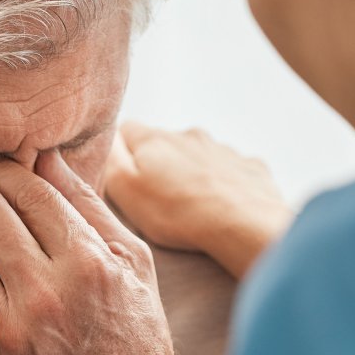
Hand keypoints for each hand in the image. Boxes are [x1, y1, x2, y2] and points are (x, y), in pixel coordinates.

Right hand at [104, 121, 293, 278]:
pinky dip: (223, 183)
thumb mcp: (125, 189)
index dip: (120, 151)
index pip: (126, 130)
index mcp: (155, 139)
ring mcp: (222, 149)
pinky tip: (223, 206)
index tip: (123, 176)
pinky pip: (230, 170)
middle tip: (157, 197)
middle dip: (159, 162)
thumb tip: (105, 140)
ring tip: (191, 205)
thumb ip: (110, 160)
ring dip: (192, 172)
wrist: (244, 224)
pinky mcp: (249, 166)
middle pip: (164, 142)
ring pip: (198, 155)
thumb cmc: (177, 213)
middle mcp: (188, 135)